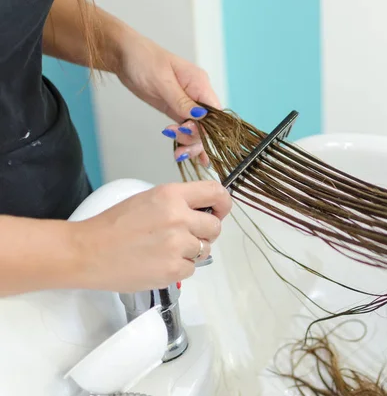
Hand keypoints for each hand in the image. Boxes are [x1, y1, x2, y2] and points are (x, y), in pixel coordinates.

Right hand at [71, 181, 231, 291]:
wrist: (87, 252)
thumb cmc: (113, 225)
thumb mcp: (148, 199)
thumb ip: (178, 203)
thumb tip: (204, 212)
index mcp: (172, 195)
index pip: (216, 192)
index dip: (223, 204)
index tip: (219, 211)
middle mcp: (179, 217)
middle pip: (215, 227)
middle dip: (205, 233)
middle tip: (185, 236)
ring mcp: (177, 245)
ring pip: (204, 250)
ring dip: (190, 252)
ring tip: (165, 250)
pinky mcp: (173, 269)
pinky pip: (192, 269)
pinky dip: (179, 268)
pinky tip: (158, 263)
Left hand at [115, 31, 219, 166]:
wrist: (125, 55)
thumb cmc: (143, 59)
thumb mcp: (162, 80)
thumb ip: (181, 100)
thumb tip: (200, 116)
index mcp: (200, 84)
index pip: (215, 112)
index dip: (206, 127)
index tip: (186, 130)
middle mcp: (198, 95)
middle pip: (208, 126)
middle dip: (195, 138)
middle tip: (179, 145)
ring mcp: (188, 104)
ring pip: (198, 130)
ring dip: (189, 143)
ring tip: (178, 152)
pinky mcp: (176, 110)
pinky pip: (187, 129)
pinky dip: (187, 141)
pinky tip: (188, 155)